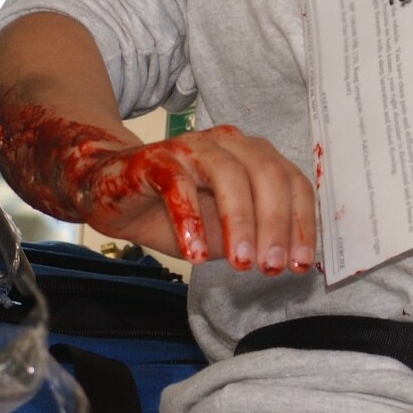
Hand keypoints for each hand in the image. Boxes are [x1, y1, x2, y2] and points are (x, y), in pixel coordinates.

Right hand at [0, 102, 316, 271]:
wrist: (111, 192)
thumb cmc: (174, 211)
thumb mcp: (223, 231)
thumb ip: (253, 238)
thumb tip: (290, 262)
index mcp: (254, 157)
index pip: (292, 182)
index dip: (301, 224)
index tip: (302, 265)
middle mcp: (228, 144)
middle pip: (266, 174)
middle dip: (275, 224)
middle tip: (272, 268)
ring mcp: (192, 147)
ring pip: (227, 175)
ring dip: (239, 222)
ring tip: (241, 265)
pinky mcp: (155, 158)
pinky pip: (178, 185)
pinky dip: (190, 220)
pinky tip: (195, 255)